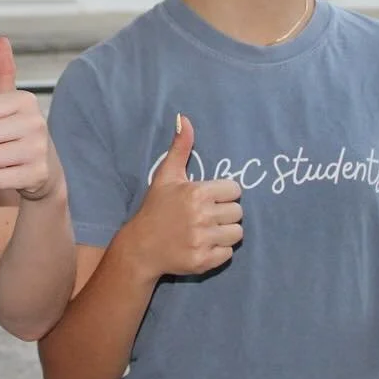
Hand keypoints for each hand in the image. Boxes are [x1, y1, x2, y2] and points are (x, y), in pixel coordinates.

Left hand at [0, 37, 61, 201]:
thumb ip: (2, 72)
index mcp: (25, 100)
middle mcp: (36, 121)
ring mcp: (38, 149)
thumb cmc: (18, 132)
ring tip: (4, 160)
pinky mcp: (37, 175)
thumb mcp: (10, 102)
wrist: (45, 173)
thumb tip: (1, 39)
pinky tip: (11, 174)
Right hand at [117, 114, 241, 279]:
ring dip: (225, 232)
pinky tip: (203, 244)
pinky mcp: (203, 261)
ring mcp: (202, 240)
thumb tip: (184, 117)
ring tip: (207, 230)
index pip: (235, 190)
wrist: (140, 247)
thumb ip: (180, 147)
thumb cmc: (156, 208)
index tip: (208, 198)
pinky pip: (229, 254)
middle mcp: (201, 216)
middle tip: (206, 215)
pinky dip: (219, 251)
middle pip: (238, 212)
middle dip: (225, 213)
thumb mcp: (166, 175)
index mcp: (197, 192)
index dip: (223, 193)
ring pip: (237, 233)